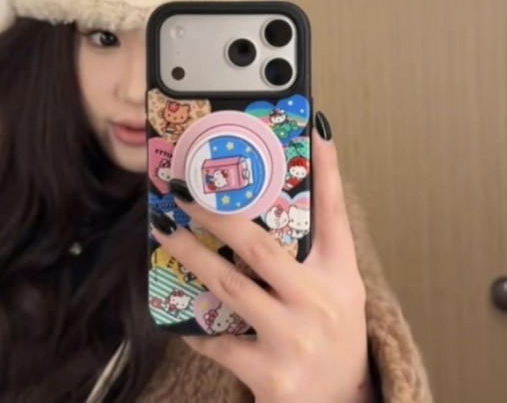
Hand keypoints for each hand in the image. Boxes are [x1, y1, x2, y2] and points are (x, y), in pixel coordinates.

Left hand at [150, 126, 374, 402]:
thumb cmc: (333, 334)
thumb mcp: (337, 289)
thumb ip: (314, 249)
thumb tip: (285, 197)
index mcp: (341, 276)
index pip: (335, 214)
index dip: (326, 171)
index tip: (315, 130)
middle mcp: (322, 303)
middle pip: (260, 246)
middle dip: (216, 215)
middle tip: (184, 193)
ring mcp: (295, 339)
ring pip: (229, 286)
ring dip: (191, 256)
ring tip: (165, 233)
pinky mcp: (271, 376)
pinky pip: (219, 340)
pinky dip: (197, 325)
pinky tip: (180, 313)